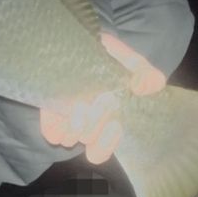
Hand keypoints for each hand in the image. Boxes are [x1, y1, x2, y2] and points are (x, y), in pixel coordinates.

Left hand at [38, 33, 166, 165]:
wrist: (85, 43)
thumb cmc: (111, 59)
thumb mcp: (134, 64)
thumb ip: (147, 76)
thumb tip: (142, 88)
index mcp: (107, 125)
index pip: (101, 153)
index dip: (107, 145)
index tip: (116, 124)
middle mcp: (85, 127)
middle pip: (89, 143)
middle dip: (96, 124)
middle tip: (104, 100)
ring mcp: (65, 120)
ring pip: (69, 139)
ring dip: (77, 124)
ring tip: (82, 102)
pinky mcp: (50, 113)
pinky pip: (51, 132)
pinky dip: (57, 124)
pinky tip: (66, 107)